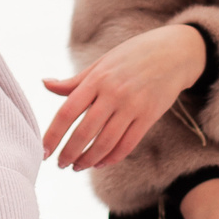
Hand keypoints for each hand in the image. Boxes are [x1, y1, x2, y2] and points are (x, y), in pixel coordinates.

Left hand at [40, 22, 207, 169]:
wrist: (174, 52)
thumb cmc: (133, 56)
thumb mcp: (102, 63)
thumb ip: (75, 81)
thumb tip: (45, 84)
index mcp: (97, 78)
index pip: (67, 112)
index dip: (52, 134)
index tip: (43, 150)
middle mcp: (114, 93)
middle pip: (84, 132)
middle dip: (69, 153)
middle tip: (60, 164)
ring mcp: (133, 105)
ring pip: (105, 142)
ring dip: (88, 160)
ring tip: (77, 167)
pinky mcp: (149, 116)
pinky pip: (127, 144)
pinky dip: (112, 157)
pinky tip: (100, 163)